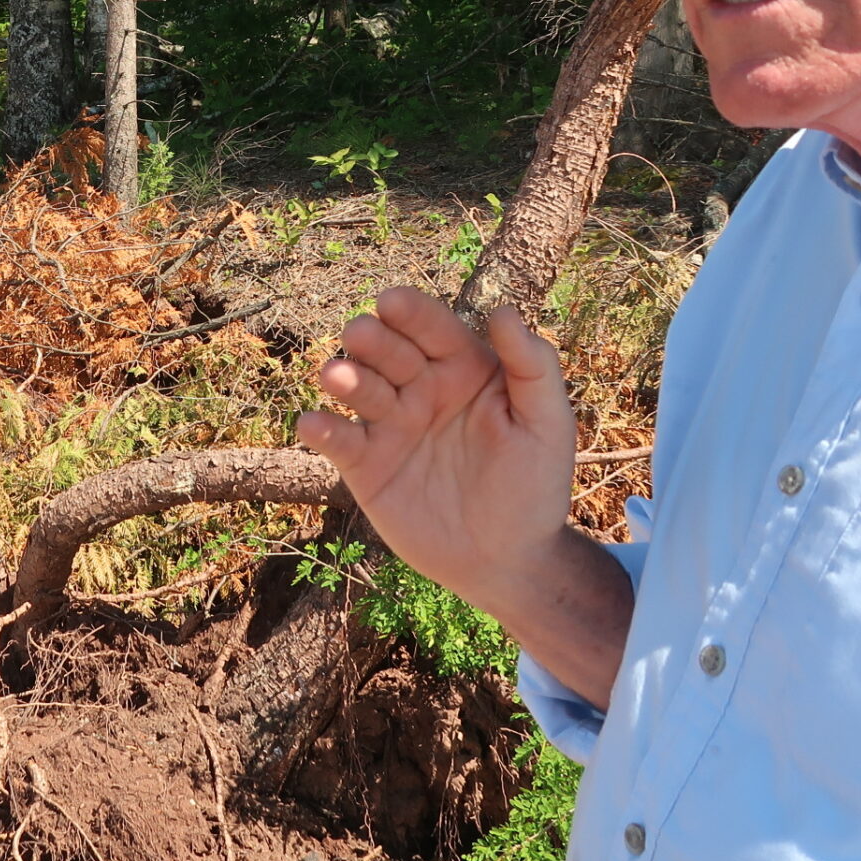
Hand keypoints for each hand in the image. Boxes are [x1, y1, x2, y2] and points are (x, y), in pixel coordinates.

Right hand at [298, 287, 580, 627]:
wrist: (508, 559)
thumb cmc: (534, 486)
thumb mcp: (547, 423)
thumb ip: (532, 366)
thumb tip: (504, 311)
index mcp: (463, 368)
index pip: (432, 327)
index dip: (411, 312)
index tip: (392, 301)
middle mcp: (420, 389)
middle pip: (387, 350)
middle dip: (371, 338)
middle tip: (361, 335)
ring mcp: (390, 426)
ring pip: (358, 388)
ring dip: (343, 377)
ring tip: (337, 376)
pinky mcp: (365, 466)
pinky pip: (337, 440)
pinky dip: (320, 429)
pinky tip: (312, 424)